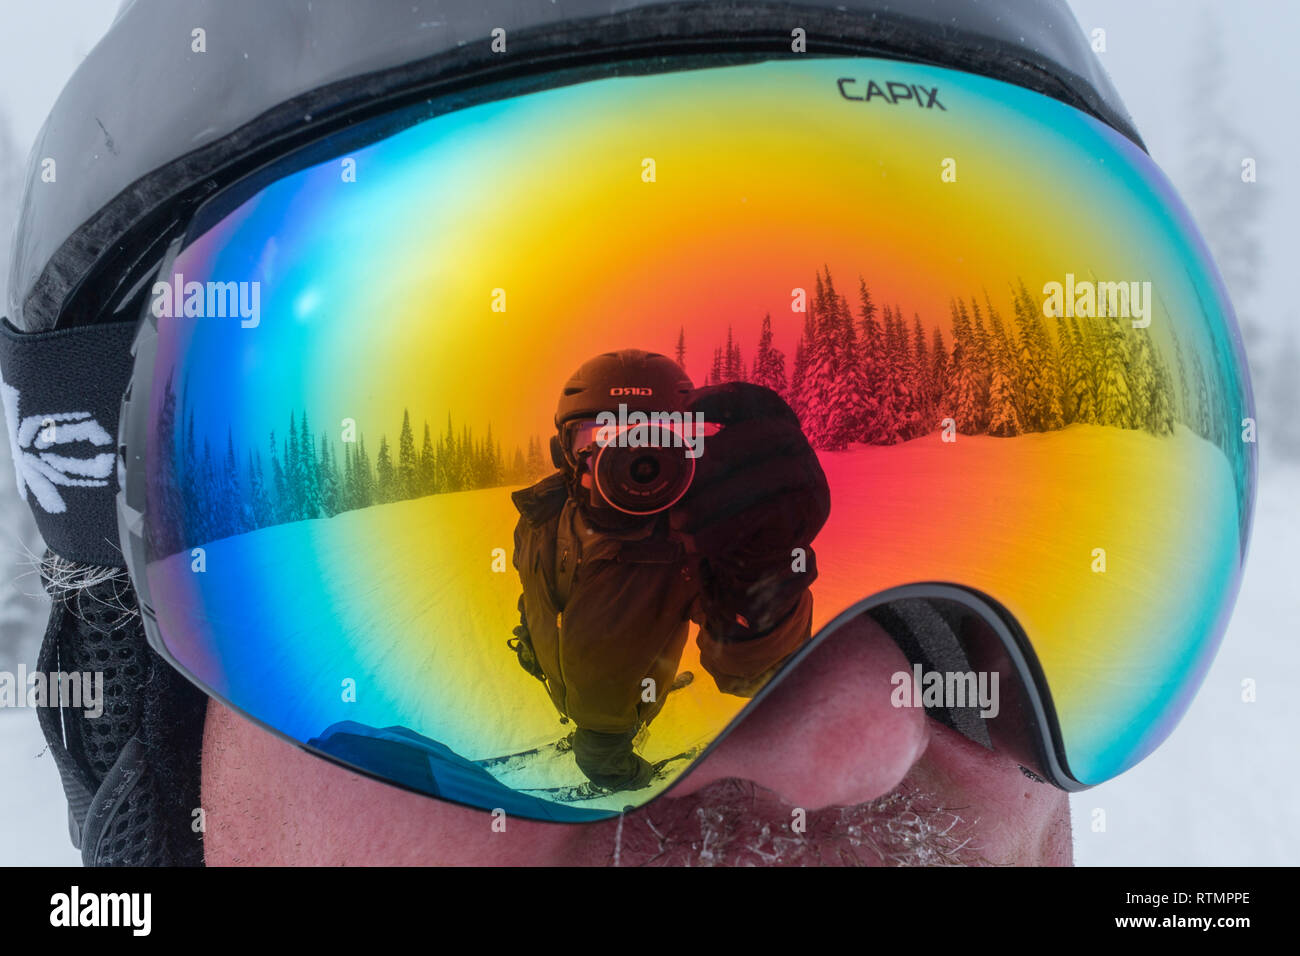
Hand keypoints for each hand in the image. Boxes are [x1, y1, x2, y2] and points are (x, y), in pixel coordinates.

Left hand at [671, 382, 829, 636]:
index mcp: (776, 428)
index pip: (759, 400)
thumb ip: (693, 460)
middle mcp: (798, 448)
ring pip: (765, 477)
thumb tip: (645, 453)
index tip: (686, 407)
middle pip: (764, 433)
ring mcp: (808, 479)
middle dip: (718, 453)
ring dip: (715, 500)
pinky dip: (726, 529)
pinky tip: (699, 542)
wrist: (756, 562)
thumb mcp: (711, 481)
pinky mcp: (807, 512)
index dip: (725, 398)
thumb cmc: (729, 511)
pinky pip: (766, 514)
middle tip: (682, 477)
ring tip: (680, 522)